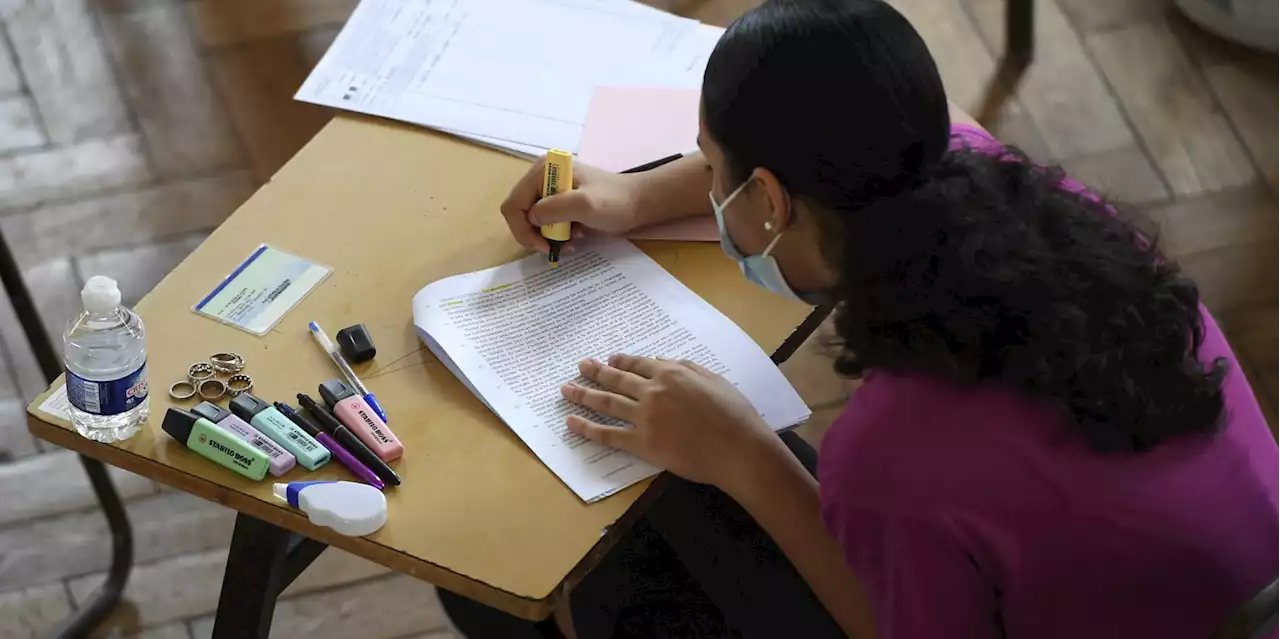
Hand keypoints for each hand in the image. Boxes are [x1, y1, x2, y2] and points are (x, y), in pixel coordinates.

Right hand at [500, 159, 646, 251]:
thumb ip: (555, 209)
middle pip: (521, 214)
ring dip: (549, 236)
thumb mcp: (585, 205)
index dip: (523, 229)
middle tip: (558, 245)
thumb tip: (532, 218)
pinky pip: (547, 223)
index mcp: (542, 170)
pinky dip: (558, 235)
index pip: (514, 204)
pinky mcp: (561, 203)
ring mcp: (551, 190)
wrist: (641, 203)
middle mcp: (542, 177)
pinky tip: (576, 236)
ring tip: (572, 241)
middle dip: (537, 234)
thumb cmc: (616, 202)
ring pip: (533, 222)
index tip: (545, 245)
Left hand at [560, 354, 788, 490]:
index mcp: (671, 373)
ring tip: (566, 390)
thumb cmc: (734, 414)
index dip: (621, 363)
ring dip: (583, 395)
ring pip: (607, 403)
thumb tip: (662, 361)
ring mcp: (645, 418)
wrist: (739, 449)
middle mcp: (653, 391)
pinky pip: (609, 435)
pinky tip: (572, 423)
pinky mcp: (642, 444)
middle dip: (595, 372)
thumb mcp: (714, 379)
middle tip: (580, 367)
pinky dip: (587, 428)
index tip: (609, 361)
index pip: (638, 364)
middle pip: (616, 380)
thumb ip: (686, 367)